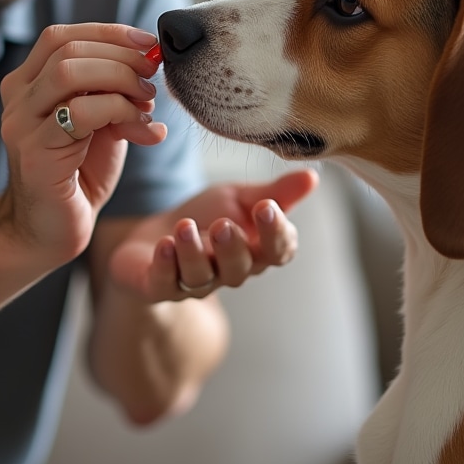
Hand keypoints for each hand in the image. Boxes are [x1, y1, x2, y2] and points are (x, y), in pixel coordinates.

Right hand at [0, 23, 165, 262]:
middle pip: (67, 49)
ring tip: (145, 100)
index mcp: (28, 83)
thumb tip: (153, 70)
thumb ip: (117, 95)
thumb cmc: (77, 174)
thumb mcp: (102, 124)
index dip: (108, 33)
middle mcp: (18, 99)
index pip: (61, 36)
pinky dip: (119, 111)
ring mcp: (21, 125)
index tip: (147, 44)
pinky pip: (80, 114)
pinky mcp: (35, 154)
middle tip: (152, 76)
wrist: (50, 230)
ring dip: (119, 79)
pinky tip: (140, 129)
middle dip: (120, 56)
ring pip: (69, 73)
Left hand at [106, 169, 317, 301]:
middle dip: (233, 248)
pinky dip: (165, 265)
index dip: (275, 234)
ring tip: (185, 228)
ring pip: (200, 277)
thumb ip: (275, 193)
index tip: (266, 207)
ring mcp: (193, 283)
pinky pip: (164, 283)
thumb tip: (313, 176)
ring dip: (194, 253)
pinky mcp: (158, 287)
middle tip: (223, 225)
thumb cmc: (204, 217)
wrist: (150, 235)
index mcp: (255, 251)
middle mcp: (228, 272)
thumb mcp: (239, 198)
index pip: (277, 251)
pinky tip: (164, 244)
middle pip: (240, 269)